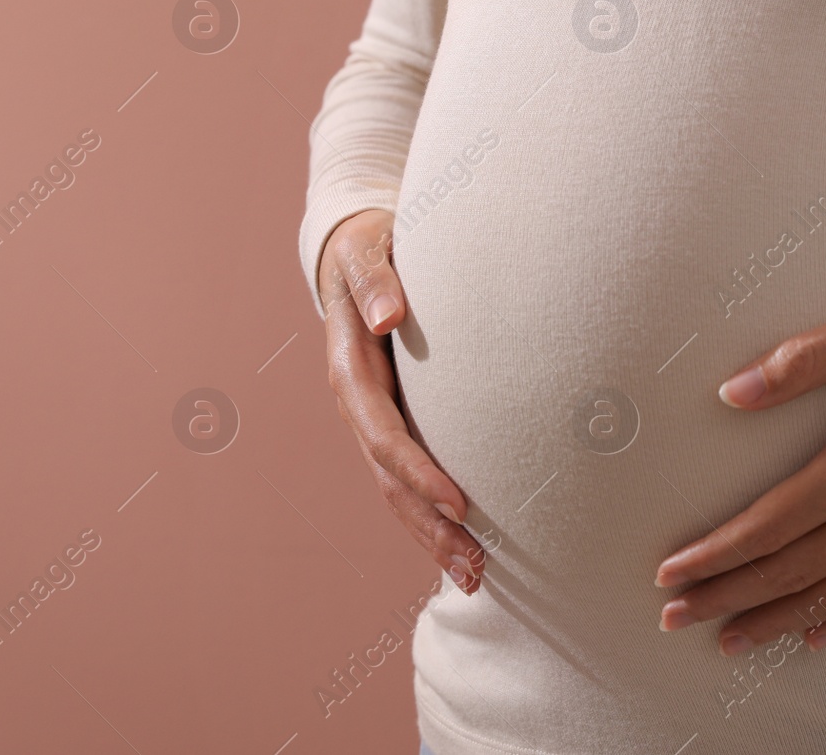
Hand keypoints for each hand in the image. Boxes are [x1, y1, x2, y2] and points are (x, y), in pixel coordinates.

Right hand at [319, 209, 485, 593]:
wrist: (352, 251)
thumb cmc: (368, 246)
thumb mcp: (367, 250)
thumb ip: (375, 280)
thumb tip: (386, 314)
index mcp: (349, 370)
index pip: (383, 433)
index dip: (417, 472)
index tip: (459, 503)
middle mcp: (357, 406)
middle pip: (390, 480)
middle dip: (430, 526)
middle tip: (475, 567)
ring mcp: (372, 420)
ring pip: (398, 491)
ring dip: (433, 536)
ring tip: (474, 578)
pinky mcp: (393, 423)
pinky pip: (408, 478)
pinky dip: (433, 515)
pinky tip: (465, 546)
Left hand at [653, 286, 825, 652]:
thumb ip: (799, 361)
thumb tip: (730, 393)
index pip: (771, 524)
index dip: (717, 554)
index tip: (669, 572)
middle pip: (793, 570)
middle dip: (727, 597)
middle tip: (673, 616)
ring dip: (777, 620)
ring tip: (728, 640)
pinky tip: (814, 634)